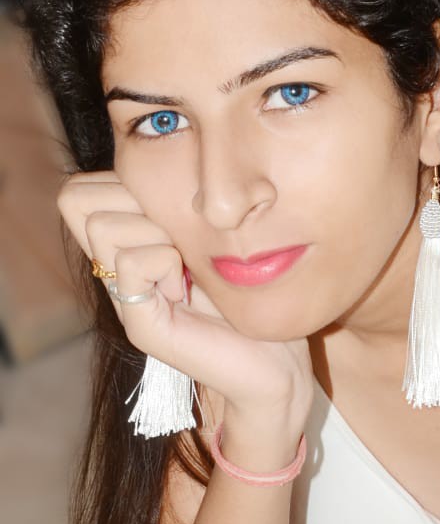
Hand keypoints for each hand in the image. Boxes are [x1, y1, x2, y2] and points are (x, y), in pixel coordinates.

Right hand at [58, 169, 313, 416]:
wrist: (277, 364)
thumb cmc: (254, 295)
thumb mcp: (210, 234)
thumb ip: (175, 206)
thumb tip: (151, 160)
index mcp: (129, 246)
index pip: (78, 191)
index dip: (117, 183)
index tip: (170, 212)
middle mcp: (116, 272)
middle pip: (77, 199)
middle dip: (132, 200)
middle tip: (176, 236)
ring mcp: (124, 300)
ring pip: (102, 226)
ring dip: (154, 231)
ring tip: (184, 264)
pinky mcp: (141, 326)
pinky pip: (130, 264)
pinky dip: (164, 262)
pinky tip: (186, 288)